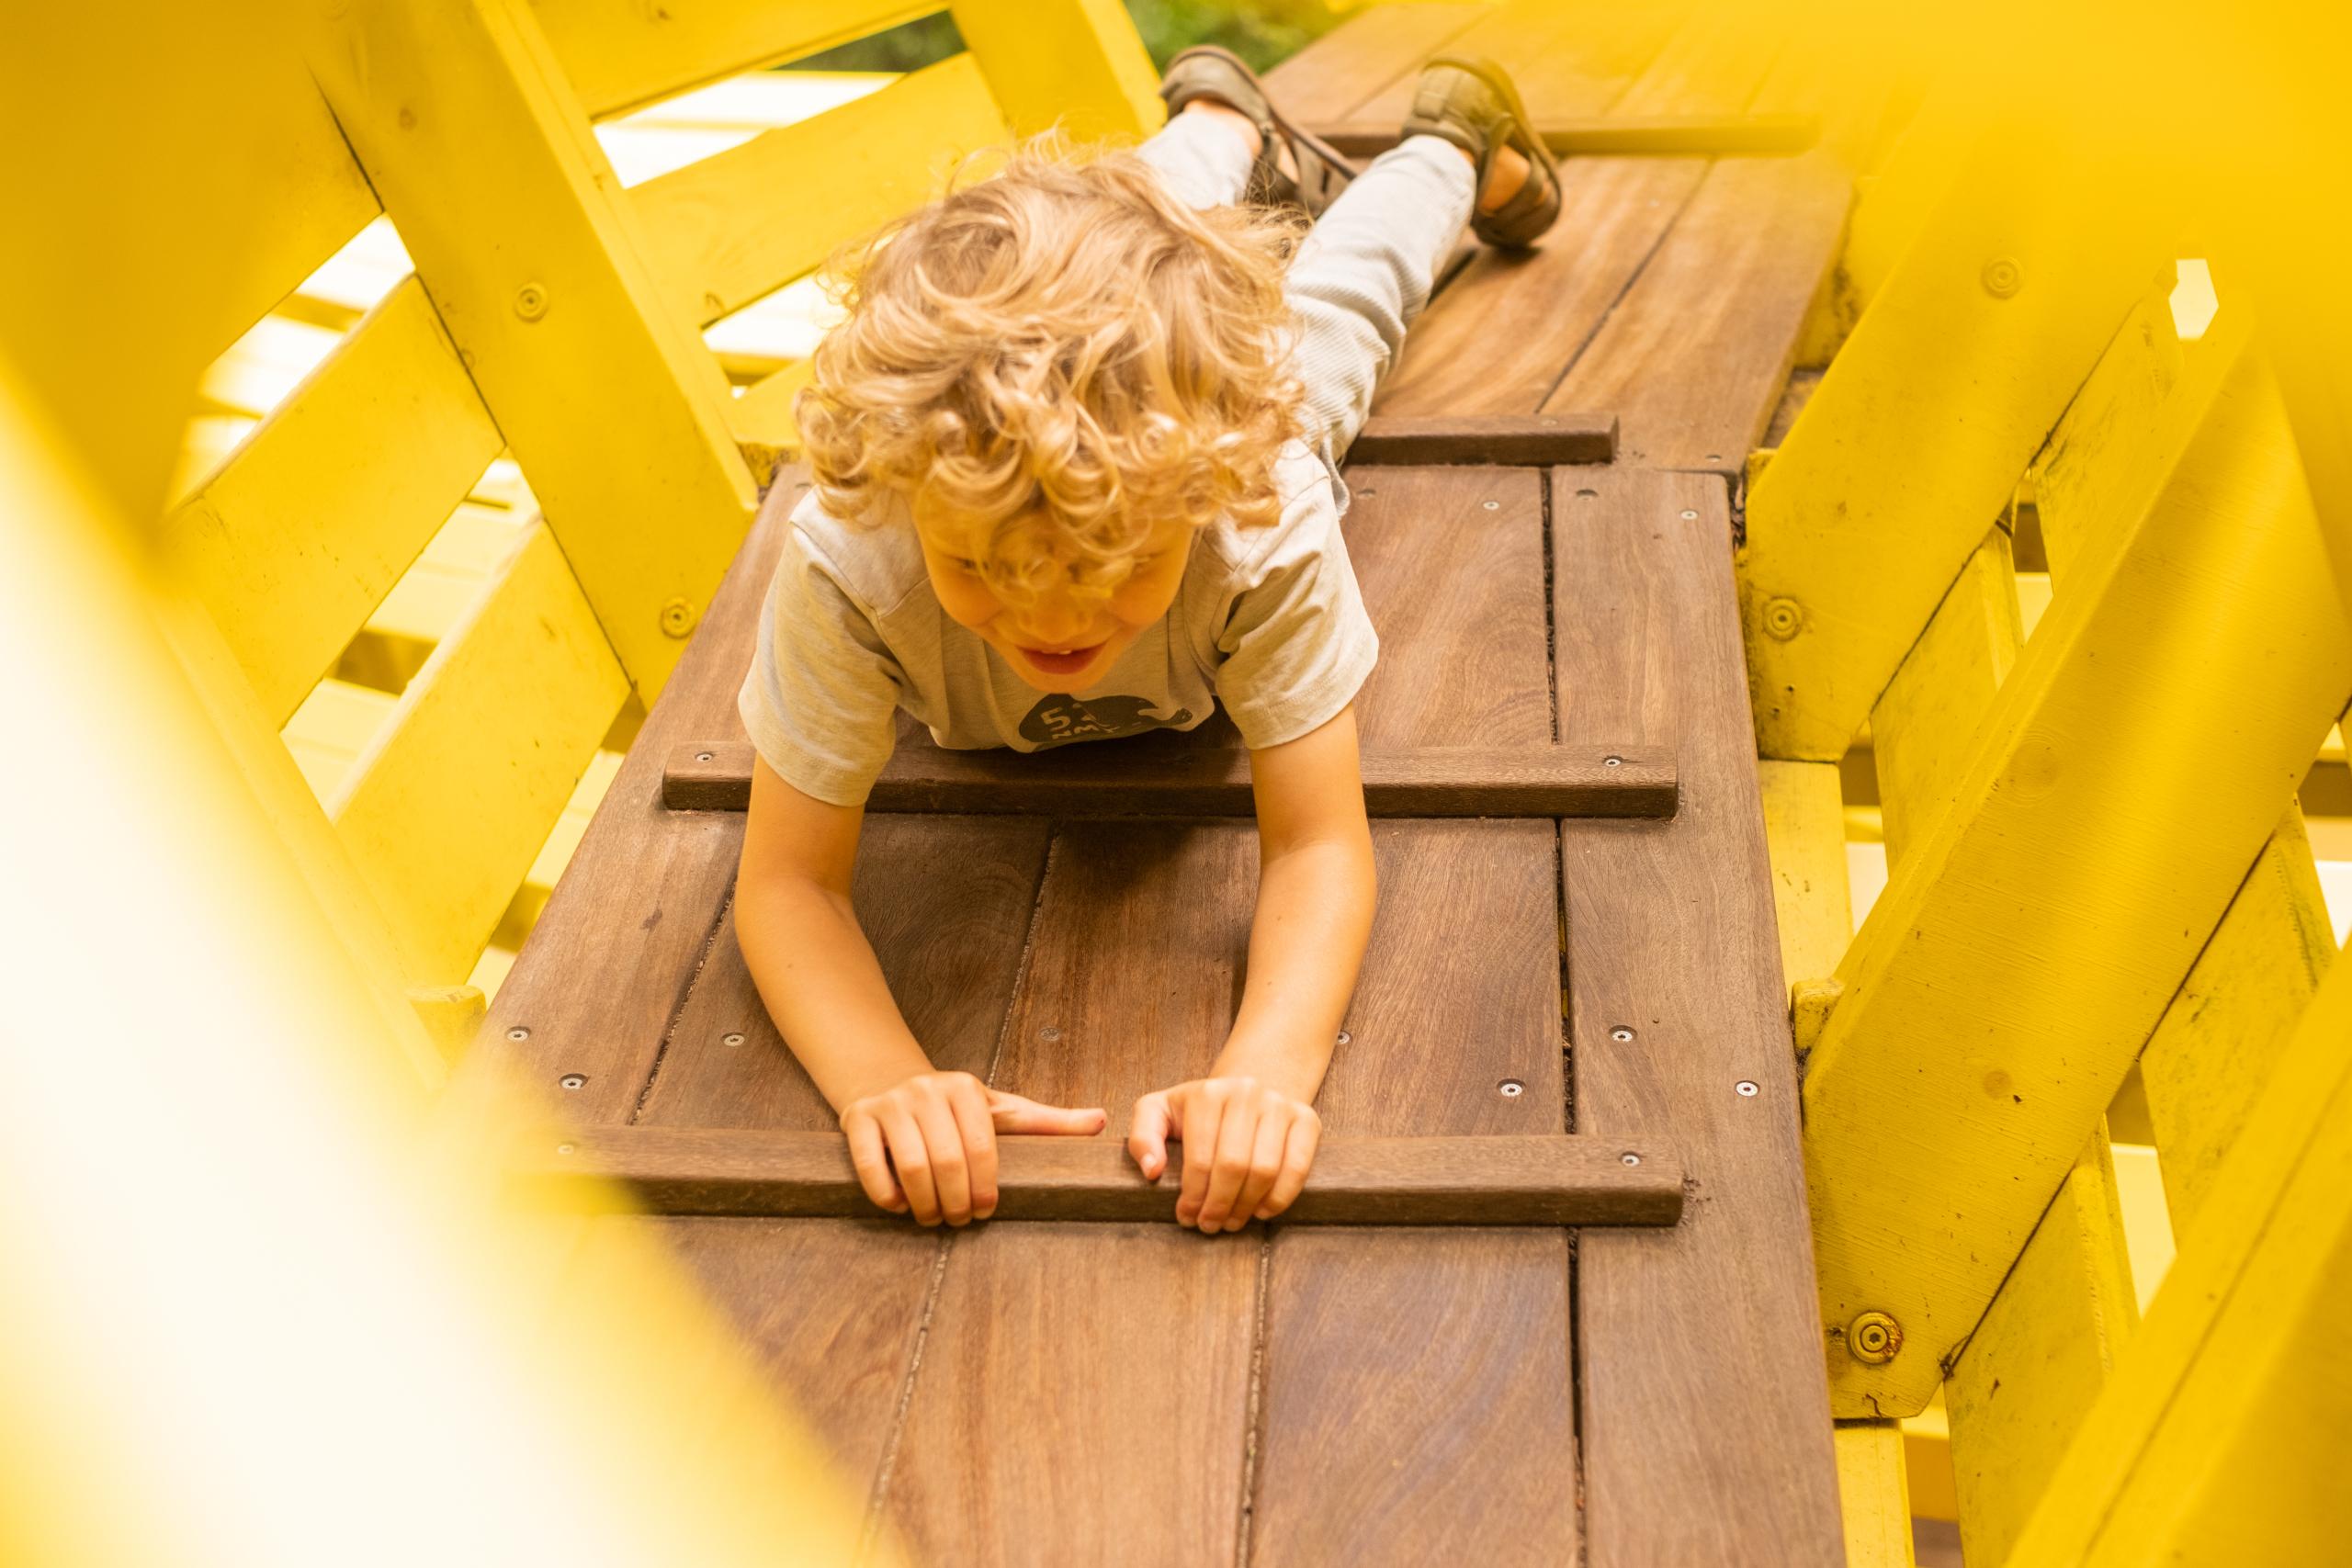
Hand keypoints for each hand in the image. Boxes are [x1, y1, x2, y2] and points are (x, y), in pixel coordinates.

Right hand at [841, 1071, 1104, 1225]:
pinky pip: (869, 1166)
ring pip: (910, 1167)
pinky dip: (886, 1196)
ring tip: (932, 1219)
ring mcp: (890, 1104)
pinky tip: (900, 1206)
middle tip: (958, 1222)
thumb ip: (1048, 1121)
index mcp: (967, 1089)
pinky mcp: (857, 1118)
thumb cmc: (953, 1106)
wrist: (887, 1078)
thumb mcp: (1001, 1109)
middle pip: (946, 1162)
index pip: (982, 1148)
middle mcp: (928, 1091)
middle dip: (954, 1203)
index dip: (985, 1188)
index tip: (985, 1211)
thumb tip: (1102, 1121)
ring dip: (923, 1205)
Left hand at [1127, 1077, 1322, 1231]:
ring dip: (1246, 1207)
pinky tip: (1260, 1211)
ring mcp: (1280, 1104)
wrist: (1246, 1090)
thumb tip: (1152, 1171)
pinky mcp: (1306, 1120)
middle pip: (1234, 1167)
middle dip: (1218, 1206)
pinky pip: (1297, 1168)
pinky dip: (1279, 1198)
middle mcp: (1246, 1093)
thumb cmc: (1197, 1110)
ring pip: (1265, 1170)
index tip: (1186, 1217)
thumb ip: (1143, 1137)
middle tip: (1209, 1225)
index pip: (1200, 1158)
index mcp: (1207, 1094)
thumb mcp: (1158, 1113)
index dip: (1193, 1197)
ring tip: (1231, 1221)